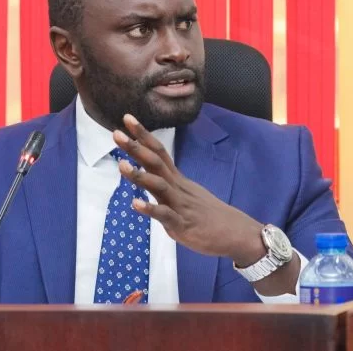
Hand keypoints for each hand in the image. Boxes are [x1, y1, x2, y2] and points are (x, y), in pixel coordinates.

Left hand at [113, 114, 266, 266]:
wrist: (237, 233)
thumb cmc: (210, 215)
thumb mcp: (187, 195)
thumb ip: (168, 186)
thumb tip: (149, 179)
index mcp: (177, 180)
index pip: (159, 152)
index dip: (143, 135)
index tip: (127, 119)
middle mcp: (177, 187)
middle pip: (156, 162)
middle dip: (136, 147)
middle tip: (116, 133)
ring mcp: (180, 205)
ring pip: (159, 186)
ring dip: (140, 175)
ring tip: (121, 165)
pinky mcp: (182, 224)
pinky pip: (165, 215)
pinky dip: (150, 208)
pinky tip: (135, 204)